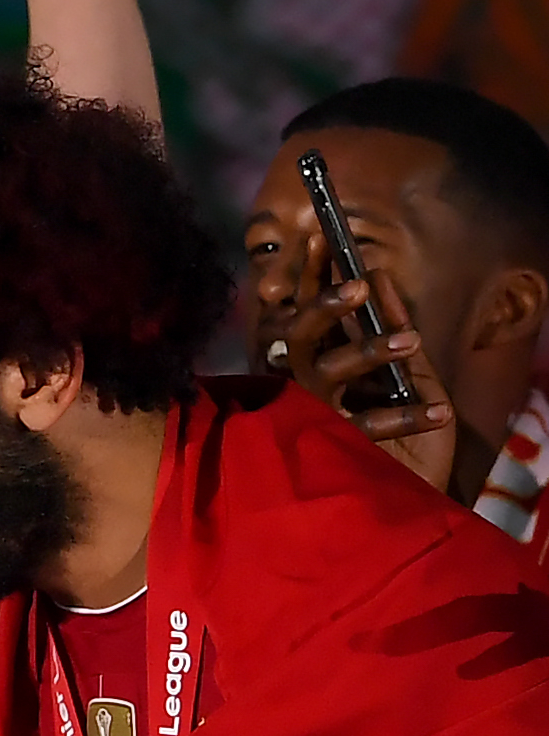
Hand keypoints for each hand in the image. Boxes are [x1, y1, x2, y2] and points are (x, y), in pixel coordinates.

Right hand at [265, 234, 457, 492]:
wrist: (365, 498)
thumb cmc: (364, 428)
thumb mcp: (374, 370)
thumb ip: (368, 329)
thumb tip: (371, 277)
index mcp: (301, 359)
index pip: (300, 308)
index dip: (308, 275)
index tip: (321, 238)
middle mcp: (296, 381)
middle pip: (299, 335)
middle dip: (326, 306)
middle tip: (358, 285)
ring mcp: (310, 413)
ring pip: (328, 372)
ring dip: (369, 350)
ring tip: (409, 339)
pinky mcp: (333, 446)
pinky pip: (367, 426)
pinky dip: (406, 418)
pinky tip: (440, 412)